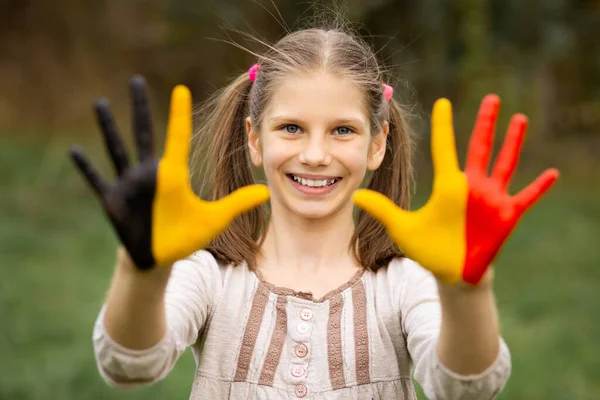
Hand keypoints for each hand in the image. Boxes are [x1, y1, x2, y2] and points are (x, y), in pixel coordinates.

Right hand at [69, 76, 268, 269]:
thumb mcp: (214, 219)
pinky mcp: (114, 202)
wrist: (159, 259)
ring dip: (108, 127)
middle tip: (136, 80)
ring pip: (117, 149)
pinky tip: (74, 150)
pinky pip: (97, 180)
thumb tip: (266, 192)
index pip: (177, 137)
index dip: (178, 114)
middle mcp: (150, 174)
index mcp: (173, 174)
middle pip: (144, 134)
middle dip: (141, 108)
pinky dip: (86, 168)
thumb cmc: (184, 237)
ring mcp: (130, 186)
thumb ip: (237, 203)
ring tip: (100, 103)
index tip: (180, 89)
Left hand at [353, 94, 557, 284]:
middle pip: (480, 147)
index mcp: (448, 186)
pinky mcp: (506, 216)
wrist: (451, 275)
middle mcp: (471, 187)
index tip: (443, 101)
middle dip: (486, 123)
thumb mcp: (403, 228)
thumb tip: (355, 195)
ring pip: (506, 163)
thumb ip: (382, 210)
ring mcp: (491, 200)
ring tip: (520, 119)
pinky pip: (527, 198)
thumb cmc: (429, 250)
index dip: (445, 125)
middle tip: (492, 98)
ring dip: (513, 142)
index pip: (445, 148)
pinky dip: (540, 187)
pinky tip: (552, 173)